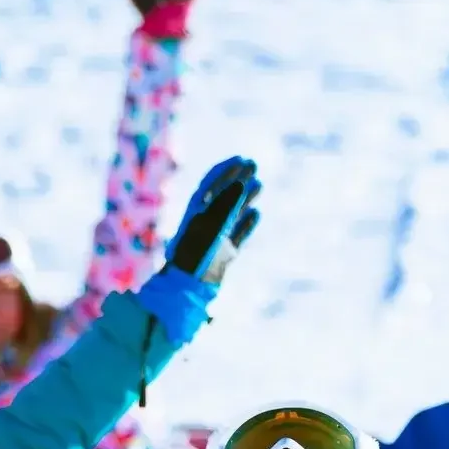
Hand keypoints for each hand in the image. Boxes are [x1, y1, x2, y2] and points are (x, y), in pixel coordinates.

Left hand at [163, 156, 260, 286]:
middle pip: (223, 196)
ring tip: (260, 184)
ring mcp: (215, 239)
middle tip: (254, 165)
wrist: (189, 289)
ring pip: (232, 213)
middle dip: (238, 179)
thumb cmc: (195, 256)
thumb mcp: (210, 226)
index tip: (241, 159)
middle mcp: (204, 223)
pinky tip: (257, 214)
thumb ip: (226, 205)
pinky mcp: (223, 254)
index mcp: (195, 212)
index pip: (210, 184)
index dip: (225, 170)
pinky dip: (247, 223)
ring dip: (245, 198)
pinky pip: (237, 235)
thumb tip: (241, 183)